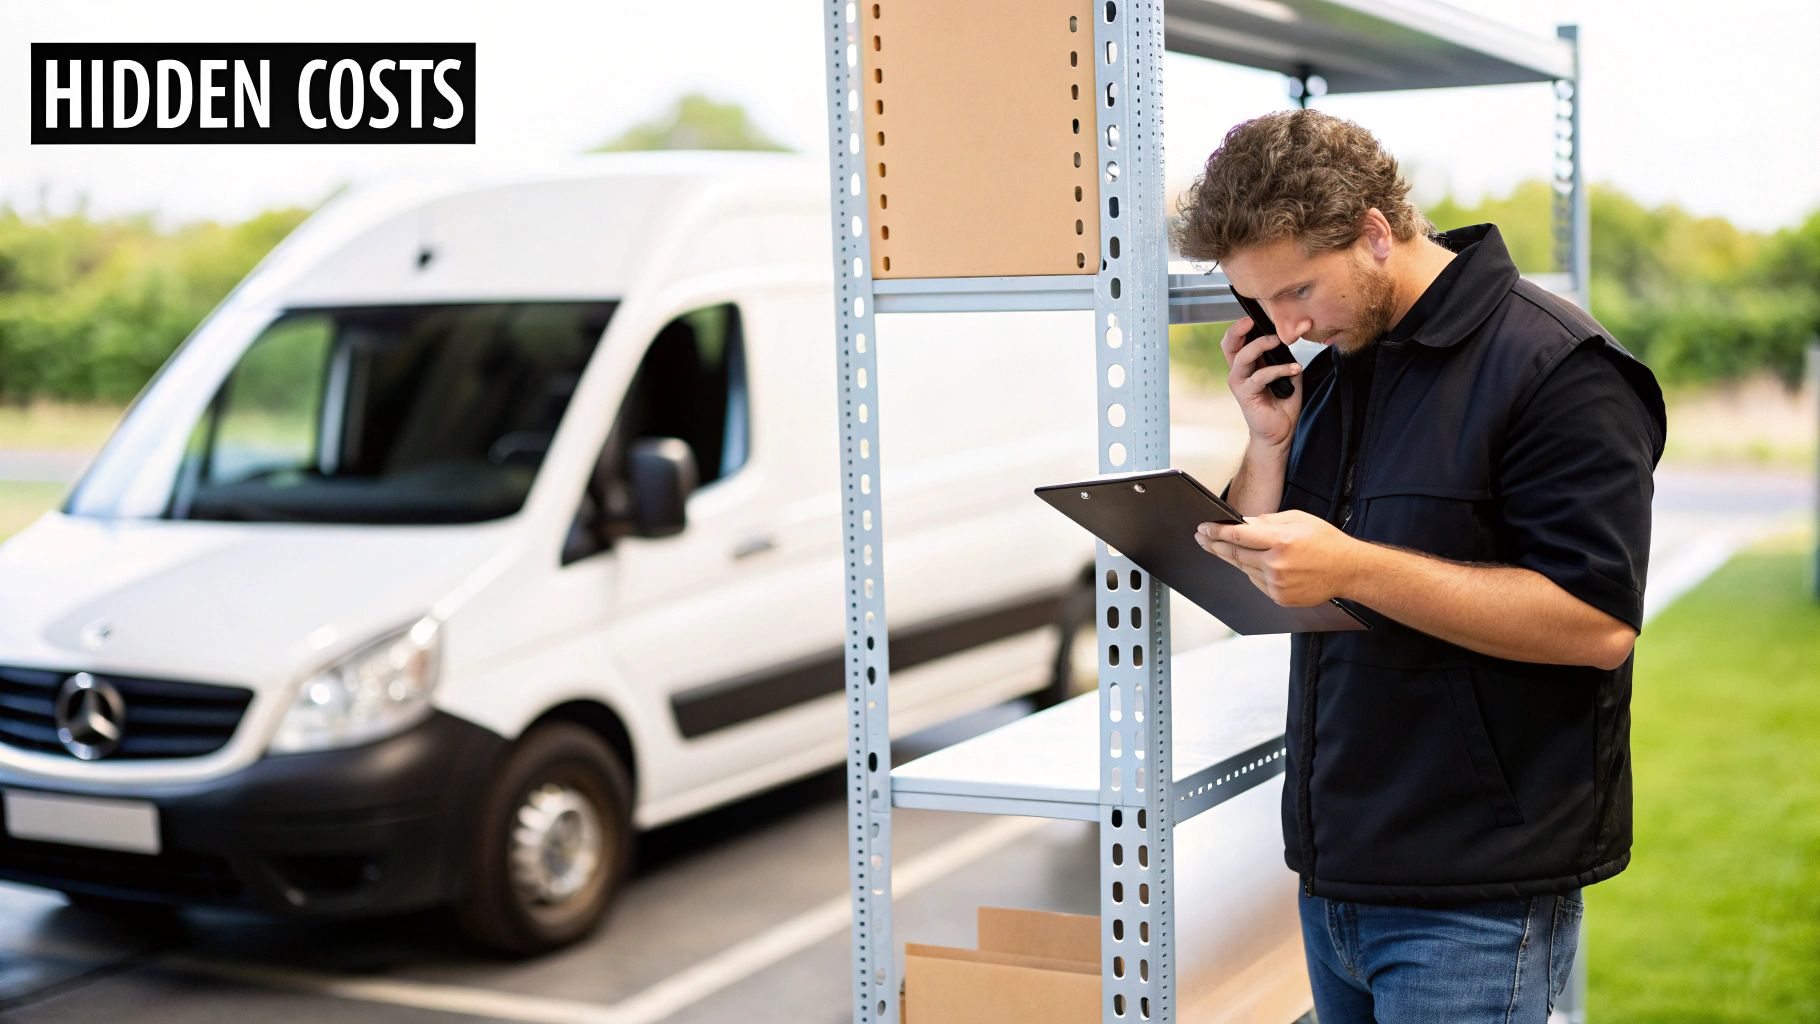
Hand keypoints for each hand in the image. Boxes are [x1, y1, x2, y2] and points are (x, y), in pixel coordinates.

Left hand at [1193, 510, 1362, 606]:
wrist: (1348, 570)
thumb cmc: (1326, 542)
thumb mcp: (1298, 519)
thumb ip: (1268, 521)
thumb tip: (1243, 523)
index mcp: (1281, 541)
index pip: (1238, 536)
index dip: (1216, 532)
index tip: (1203, 528)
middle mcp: (1276, 564)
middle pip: (1235, 554)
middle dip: (1214, 545)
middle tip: (1202, 538)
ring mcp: (1277, 584)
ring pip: (1244, 569)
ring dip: (1232, 558)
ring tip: (1221, 547)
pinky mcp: (1279, 597)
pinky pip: (1256, 582)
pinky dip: (1251, 571)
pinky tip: (1253, 563)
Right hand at [1219, 314, 1309, 450]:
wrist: (1281, 430)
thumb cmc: (1282, 401)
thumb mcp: (1286, 371)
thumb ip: (1284, 355)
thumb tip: (1293, 335)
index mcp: (1247, 363)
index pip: (1237, 338)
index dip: (1243, 324)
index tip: (1259, 313)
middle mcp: (1239, 370)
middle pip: (1229, 343)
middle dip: (1238, 329)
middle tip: (1252, 320)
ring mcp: (1240, 382)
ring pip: (1243, 356)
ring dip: (1261, 345)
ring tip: (1278, 341)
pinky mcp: (1246, 394)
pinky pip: (1260, 376)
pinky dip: (1279, 369)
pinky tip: (1294, 368)